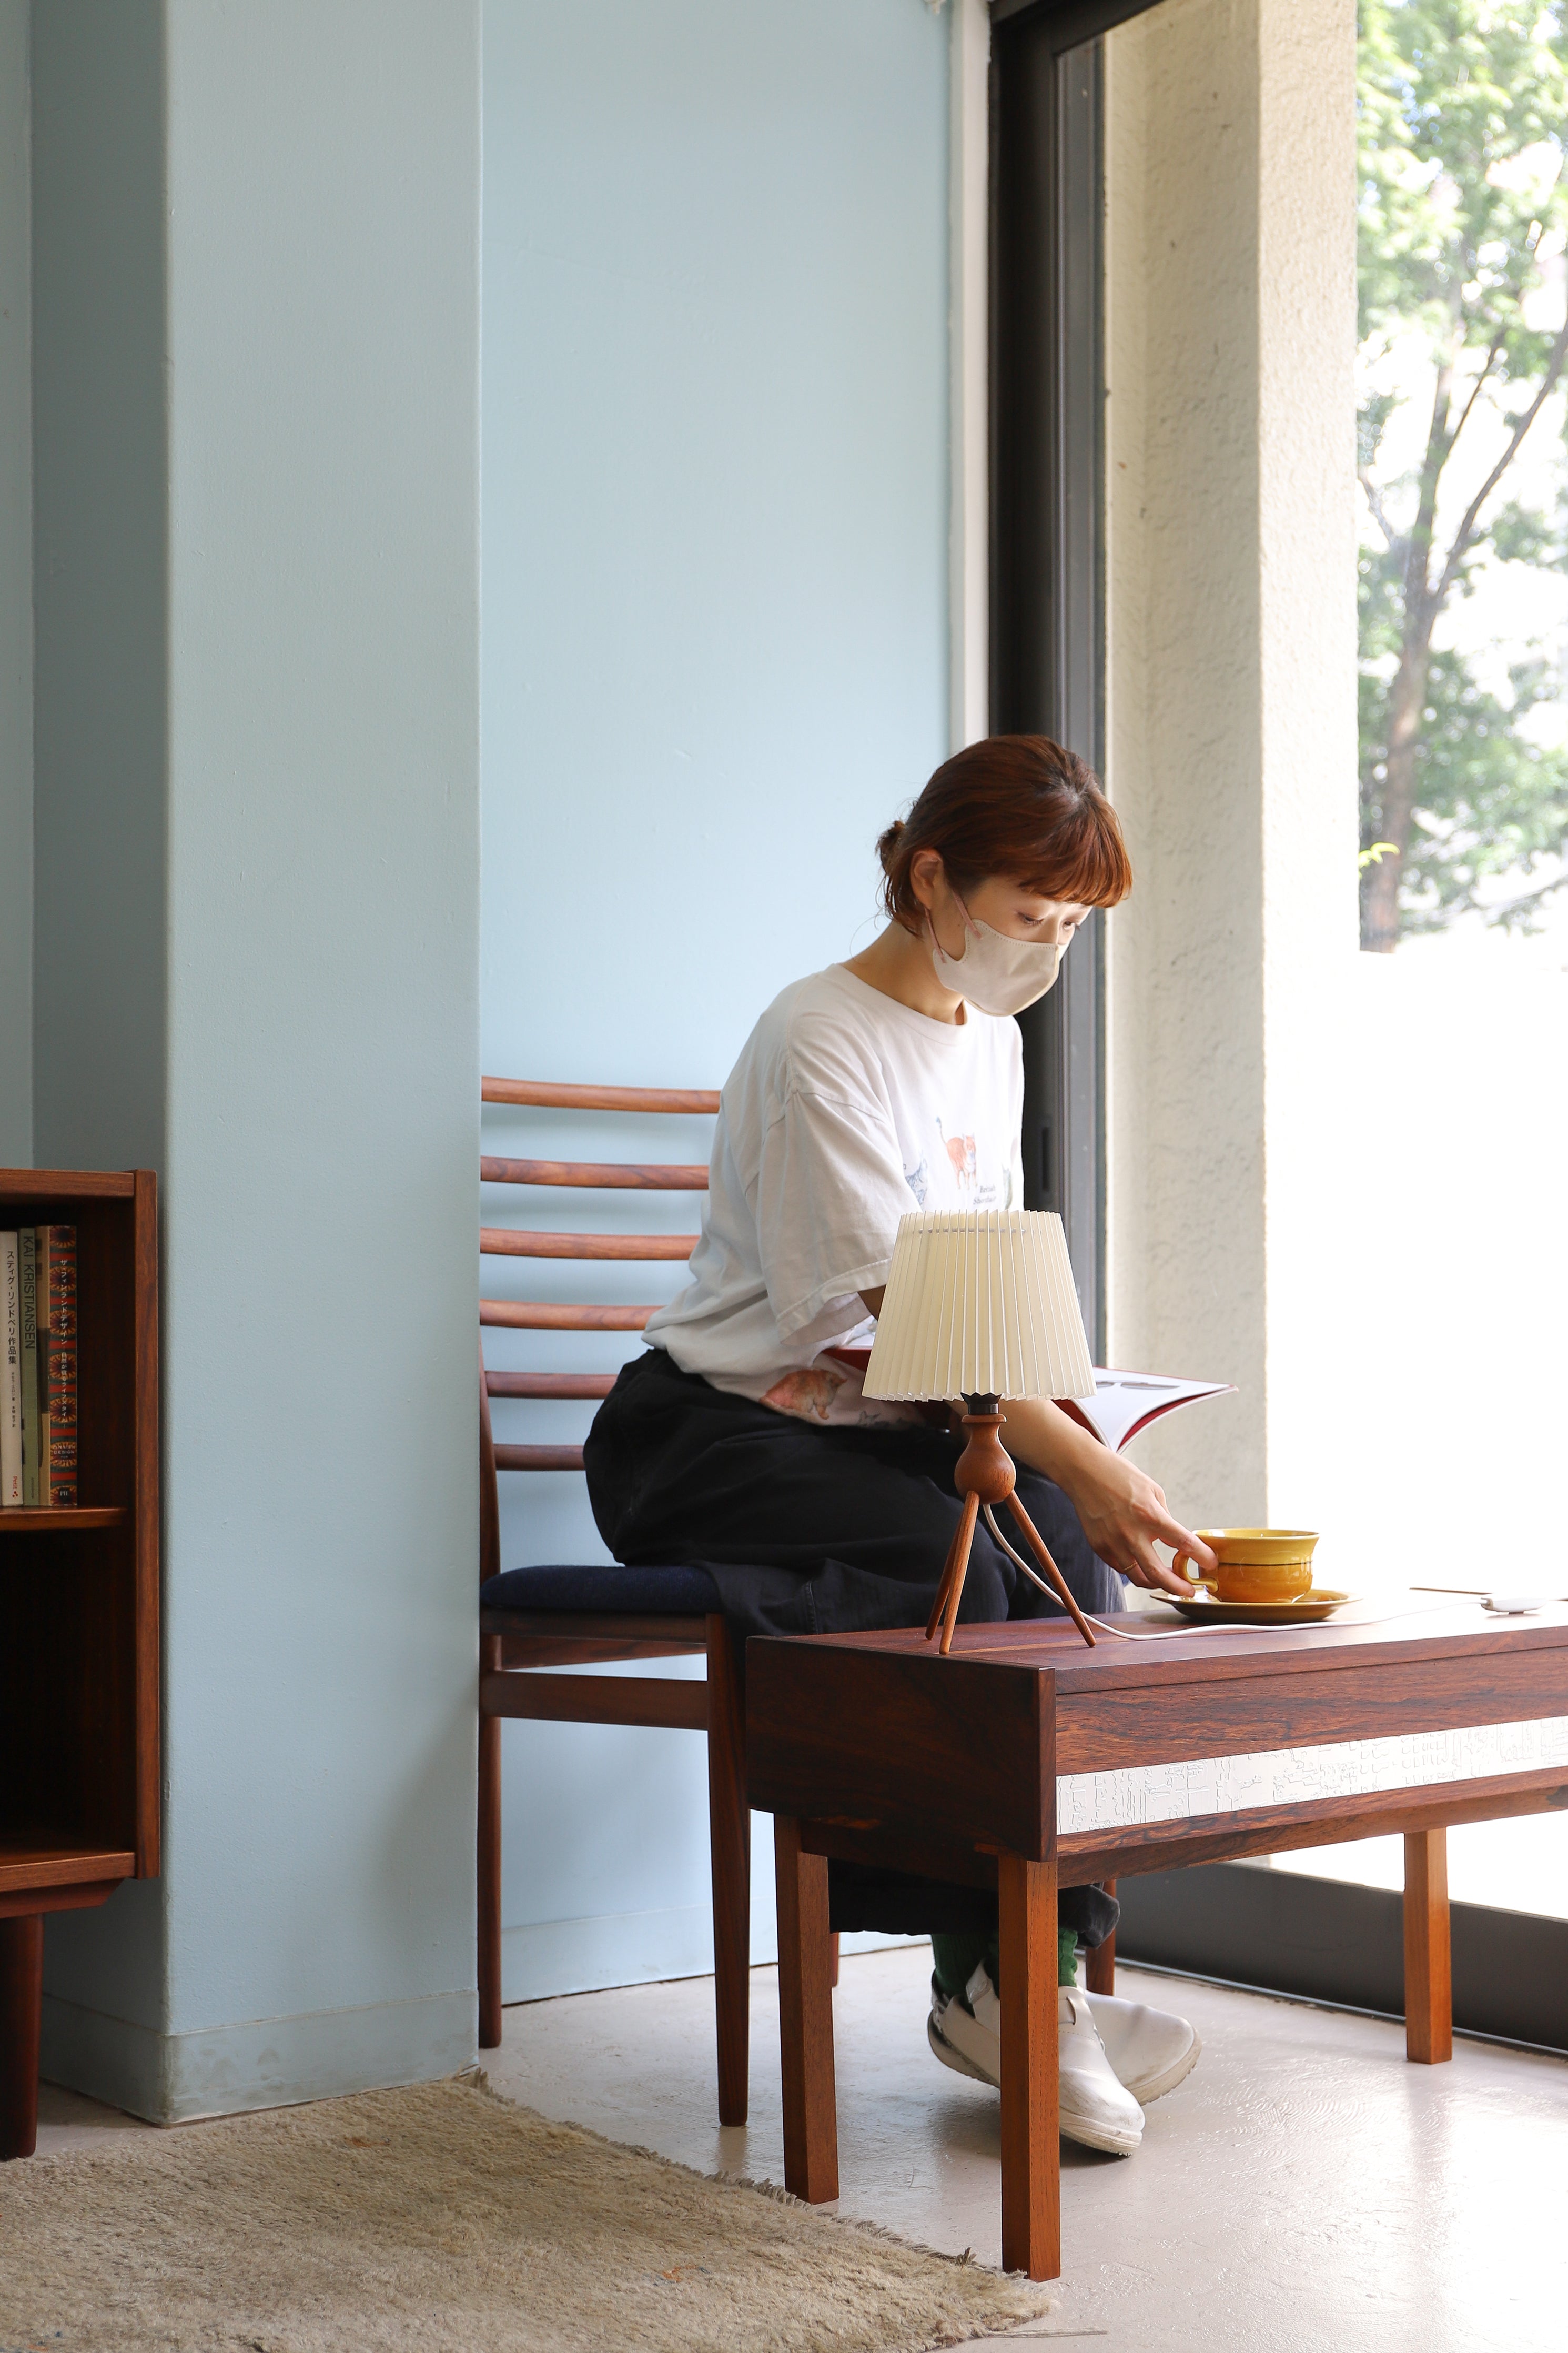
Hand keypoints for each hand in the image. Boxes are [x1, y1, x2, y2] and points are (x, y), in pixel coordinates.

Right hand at [1056, 1447, 1216, 1594]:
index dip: (1201, 1556)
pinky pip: (1121, 1567)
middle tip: (1188, 1590)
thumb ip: (1164, 1517)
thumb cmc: (1119, 1476)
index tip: (1210, 1562)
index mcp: (1150, 1515)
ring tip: (1166, 1581)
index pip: (1183, 1543)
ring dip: (1156, 1583)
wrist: (1084, 1471)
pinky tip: (1141, 1562)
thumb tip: (1173, 1538)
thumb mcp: (1152, 1490)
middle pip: (1158, 1575)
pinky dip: (1134, 1569)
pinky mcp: (1099, 1547)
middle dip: (1178, 1587)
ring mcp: (1113, 1543)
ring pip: (1138, 1578)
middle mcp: (1131, 1534)